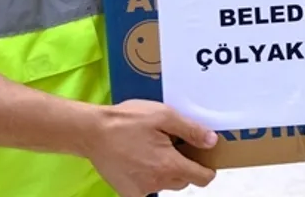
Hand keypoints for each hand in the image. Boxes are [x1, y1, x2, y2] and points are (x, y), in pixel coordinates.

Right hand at [82, 100, 217, 195]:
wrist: (92, 132)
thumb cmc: (126, 121)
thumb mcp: (163, 115)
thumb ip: (191, 130)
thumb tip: (211, 142)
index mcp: (170, 165)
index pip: (202, 178)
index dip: (207, 168)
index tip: (204, 159)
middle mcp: (158, 182)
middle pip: (184, 181)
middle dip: (184, 166)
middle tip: (173, 146)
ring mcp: (142, 190)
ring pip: (166, 185)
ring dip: (166, 172)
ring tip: (154, 151)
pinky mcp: (128, 192)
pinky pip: (148, 190)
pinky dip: (149, 179)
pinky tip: (141, 162)